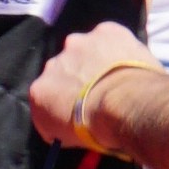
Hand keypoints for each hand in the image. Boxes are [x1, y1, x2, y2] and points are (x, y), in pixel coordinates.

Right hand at [32, 21, 144, 148]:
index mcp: (39, 91)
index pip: (47, 95)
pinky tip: (129, 60)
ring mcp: (78, 44)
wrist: (126, 106)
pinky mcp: (105, 31)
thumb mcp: (67, 138)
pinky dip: (117, 46)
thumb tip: (63, 126)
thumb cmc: (98, 129)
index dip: (64, 102)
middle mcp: (52, 64)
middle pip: (64, 69)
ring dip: (95, 60)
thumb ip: (58, 123)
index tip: (78, 109)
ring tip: (116, 76)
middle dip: (78, 78)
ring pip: (86, 50)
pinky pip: (109, 37)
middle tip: (98, 92)